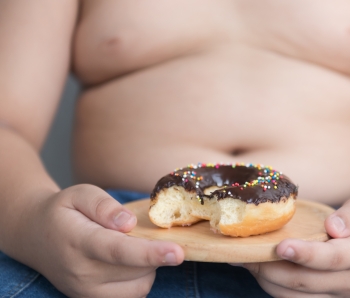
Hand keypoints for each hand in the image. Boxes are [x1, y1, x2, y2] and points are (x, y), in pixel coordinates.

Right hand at [21, 184, 183, 297]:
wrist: (34, 236)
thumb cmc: (63, 211)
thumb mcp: (80, 194)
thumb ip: (104, 205)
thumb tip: (129, 223)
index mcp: (79, 241)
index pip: (118, 251)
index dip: (150, 253)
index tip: (178, 253)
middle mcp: (81, 273)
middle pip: (136, 269)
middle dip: (152, 252)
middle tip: (139, 233)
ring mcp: (85, 292)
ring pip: (139, 286)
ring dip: (147, 267)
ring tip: (130, 247)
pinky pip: (132, 295)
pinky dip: (139, 279)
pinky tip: (128, 263)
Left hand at [242, 196, 349, 296]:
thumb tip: (333, 226)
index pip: (332, 259)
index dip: (306, 255)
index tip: (280, 246)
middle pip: (307, 282)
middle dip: (272, 269)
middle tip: (245, 252)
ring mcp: (339, 295)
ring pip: (297, 297)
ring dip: (268, 281)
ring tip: (244, 261)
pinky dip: (275, 289)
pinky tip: (258, 271)